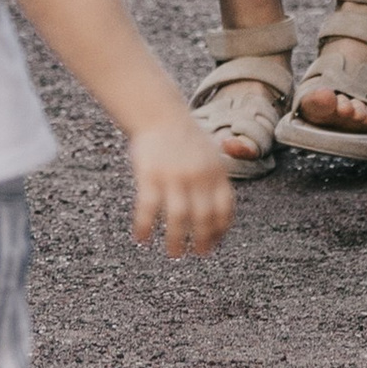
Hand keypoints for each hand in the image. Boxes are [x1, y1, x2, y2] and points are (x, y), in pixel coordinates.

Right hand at [128, 112, 235, 258]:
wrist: (160, 113)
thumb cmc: (186, 139)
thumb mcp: (211, 155)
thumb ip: (216, 184)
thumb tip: (221, 222)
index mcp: (216, 172)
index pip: (224, 210)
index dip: (220, 231)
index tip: (212, 244)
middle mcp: (197, 176)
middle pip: (203, 218)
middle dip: (201, 242)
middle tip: (195, 254)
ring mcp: (173, 175)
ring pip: (178, 218)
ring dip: (177, 241)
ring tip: (175, 253)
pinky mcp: (150, 174)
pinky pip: (148, 208)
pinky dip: (145, 226)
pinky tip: (142, 238)